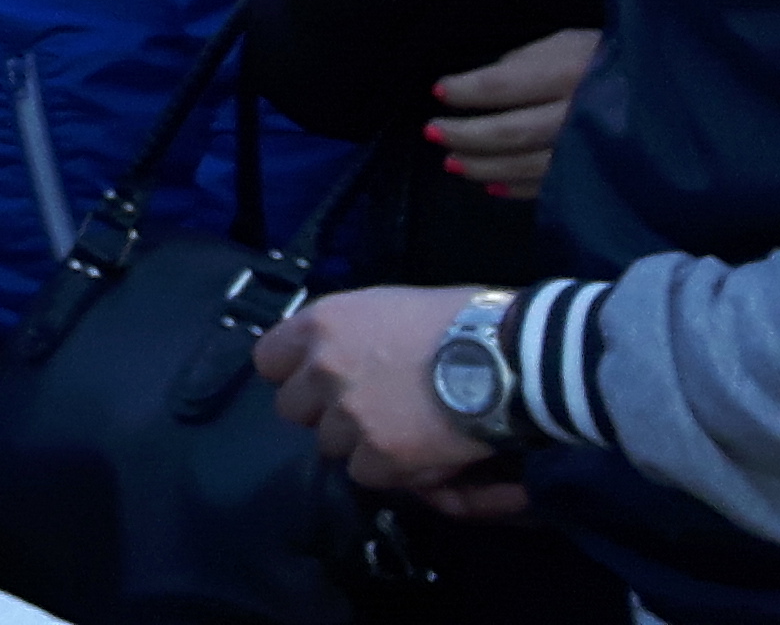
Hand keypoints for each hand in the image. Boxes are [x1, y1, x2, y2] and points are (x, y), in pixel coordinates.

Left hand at [258, 285, 493, 493]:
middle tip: (369, 410)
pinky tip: (423, 450)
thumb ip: (350, 334)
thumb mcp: (389, 306)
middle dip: (325, 413)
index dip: (293, 375)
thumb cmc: (461, 319)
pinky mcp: (379, 454)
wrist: (511, 356)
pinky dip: (393, 469)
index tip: (318, 382)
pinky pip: (367, 474)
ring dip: (361, 443)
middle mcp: (322, 369)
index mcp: (320, 324)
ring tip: (405, 429)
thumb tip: (340, 354)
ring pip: (331, 446)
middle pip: (293, 410)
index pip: (267, 361)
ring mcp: (348, 414)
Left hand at [432, 28, 598, 196]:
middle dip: (465, 135)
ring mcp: (592, 152)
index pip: (502, 85)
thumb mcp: (569, 42)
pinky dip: (516, 187)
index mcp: (571, 72)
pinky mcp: (601, 177)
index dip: (466, 90)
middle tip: (432, 132)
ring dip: (483, 166)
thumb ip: (525, 61)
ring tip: (452, 163)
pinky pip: (550, 186)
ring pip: (526, 165)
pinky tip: (491, 185)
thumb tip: (482, 84)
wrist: (676, 91)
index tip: (438, 91)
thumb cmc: (611, 58)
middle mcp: (579, 115)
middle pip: (510, 132)